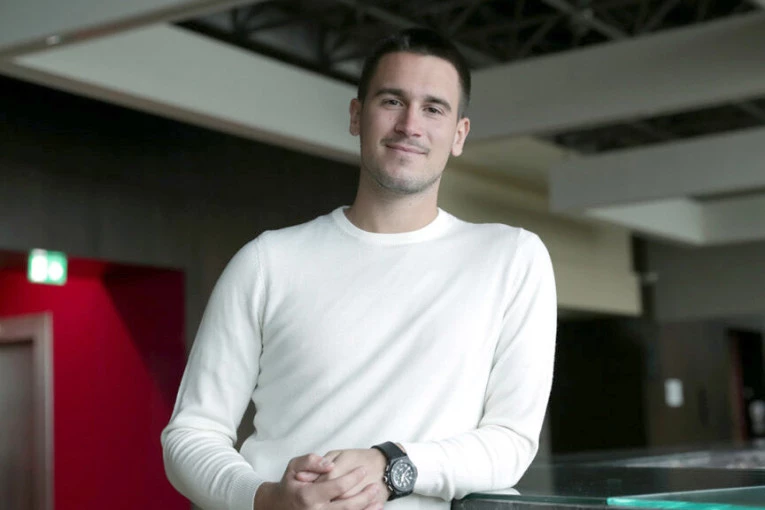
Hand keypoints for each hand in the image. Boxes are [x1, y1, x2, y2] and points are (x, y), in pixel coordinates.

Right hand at [254, 453, 382, 509]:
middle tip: (375, 485)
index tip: (363, 470)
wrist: (277, 506)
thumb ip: (310, 461)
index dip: (353, 477)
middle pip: (348, 505)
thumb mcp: (293, 466)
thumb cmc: (289, 484)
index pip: (337, 486)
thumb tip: (329, 464)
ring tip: (379, 501)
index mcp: (308, 495)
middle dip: (365, 496)